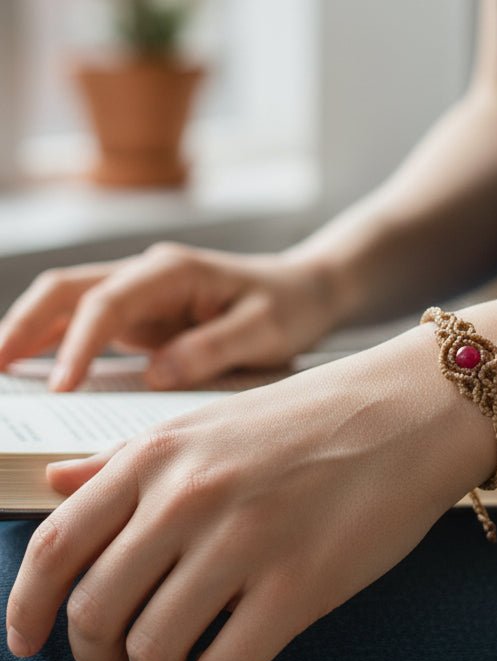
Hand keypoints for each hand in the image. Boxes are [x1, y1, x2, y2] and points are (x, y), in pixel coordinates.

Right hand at [0, 242, 339, 390]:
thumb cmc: (288, 308)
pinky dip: (52, 344)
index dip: (79, 344)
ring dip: (28, 332)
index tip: (63, 389)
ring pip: (66, 303)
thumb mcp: (266, 331)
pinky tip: (29, 373)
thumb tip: (157, 375)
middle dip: (24, 323)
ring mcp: (139, 294)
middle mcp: (147, 275)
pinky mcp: (139, 316)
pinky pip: (83, 324)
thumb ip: (213, 349)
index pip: (108, 303)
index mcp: (174, 271)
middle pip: (67, 289)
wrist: (305, 290)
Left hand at [4, 328, 490, 660]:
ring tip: (178, 658)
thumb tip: (56, 485)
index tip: (28, 642)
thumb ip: (127, 459)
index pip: (57, 546)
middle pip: (94, 610)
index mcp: (160, 453)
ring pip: (151, 649)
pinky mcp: (299, 585)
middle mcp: (190, 495)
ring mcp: (244, 540)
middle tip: (119, 656)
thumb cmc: (309, 417)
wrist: (410, 408)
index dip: (27, 608)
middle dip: (96, 652)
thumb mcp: (207, 422)